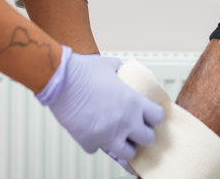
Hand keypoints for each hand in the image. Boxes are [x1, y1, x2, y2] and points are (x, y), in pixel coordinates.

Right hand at [36, 47, 164, 158]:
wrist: (61, 80)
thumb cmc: (85, 70)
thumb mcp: (110, 64)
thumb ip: (121, 70)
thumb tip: (123, 70)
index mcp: (134, 102)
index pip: (158, 117)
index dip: (154, 117)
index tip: (149, 116)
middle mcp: (125, 121)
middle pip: (147, 139)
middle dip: (142, 135)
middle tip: (135, 130)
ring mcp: (108, 135)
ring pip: (127, 153)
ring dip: (124, 146)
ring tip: (119, 139)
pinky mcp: (90, 142)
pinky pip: (97, 149)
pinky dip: (95, 143)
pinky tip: (91, 132)